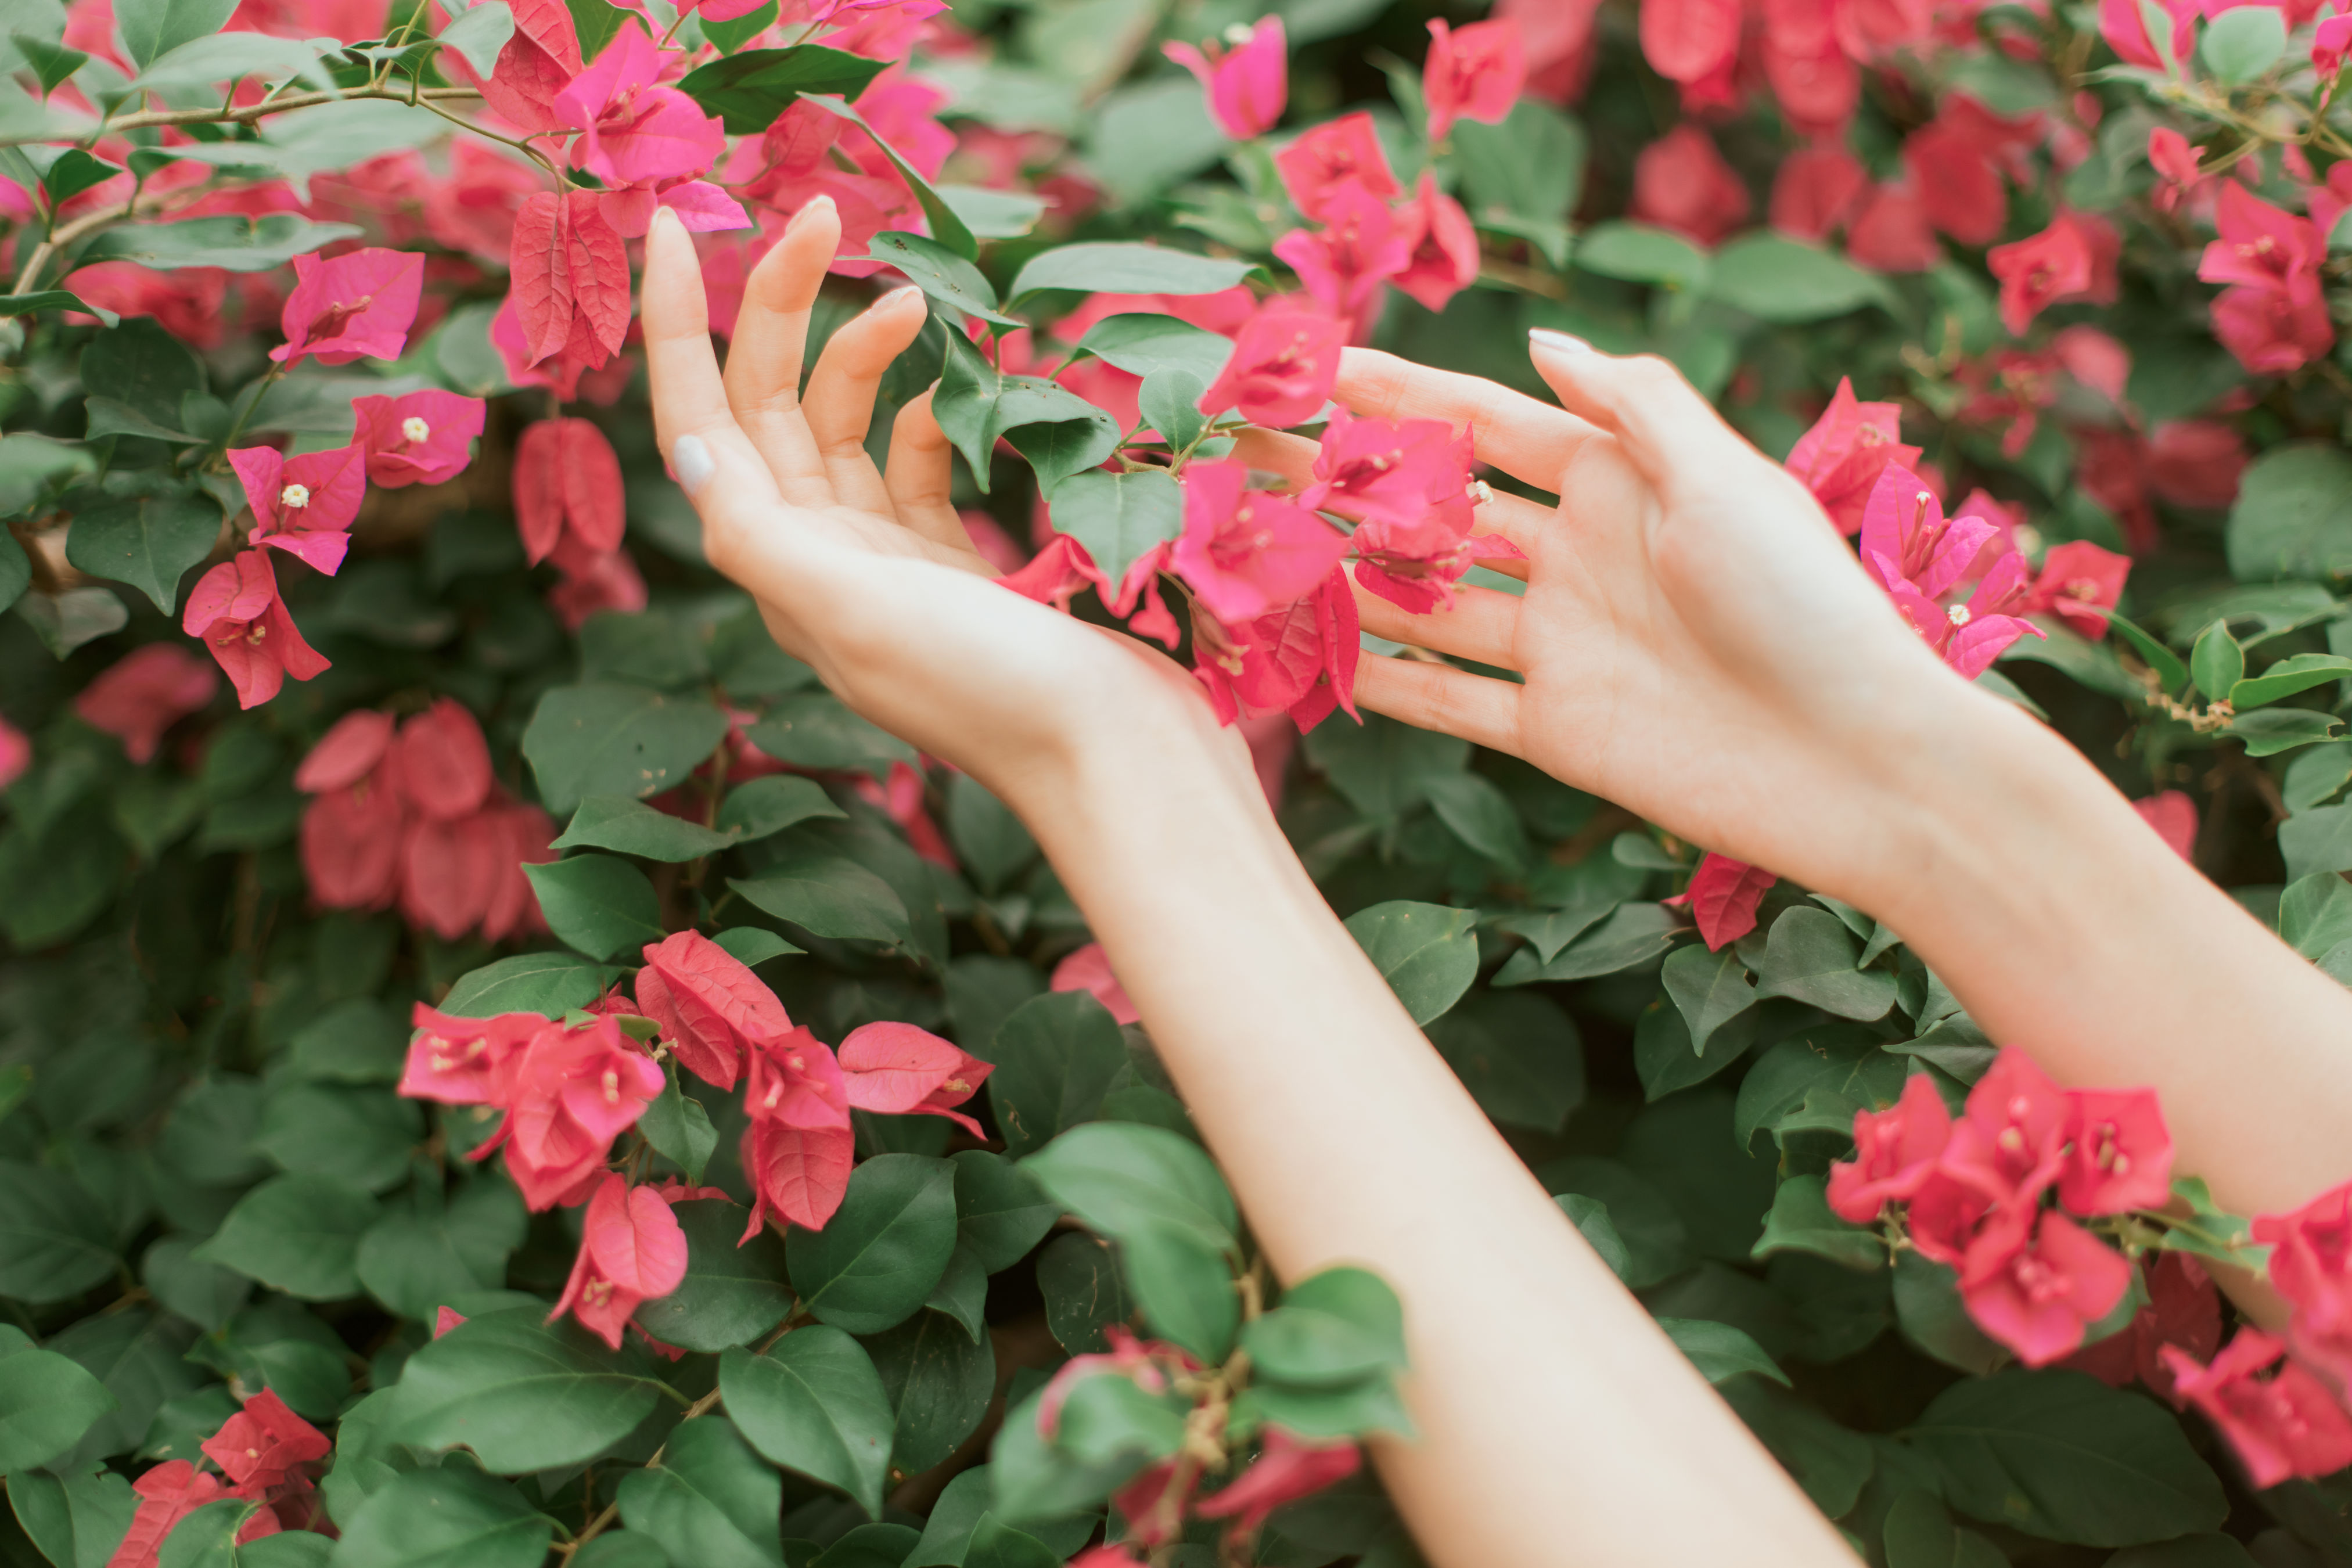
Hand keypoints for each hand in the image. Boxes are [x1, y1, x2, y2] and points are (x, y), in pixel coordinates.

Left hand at [640, 201, 1247, 811]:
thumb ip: (761, 532)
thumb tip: (686, 444)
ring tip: (922, 301)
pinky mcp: (960, 563)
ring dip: (870, 351)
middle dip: (784, 304)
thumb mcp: (855, 614)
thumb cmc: (992, 693)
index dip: (674, 326)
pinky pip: (921, 460)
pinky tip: (975, 390)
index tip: (673, 224)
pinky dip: (937, 410)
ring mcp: (890, 561)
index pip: (699, 425)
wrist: (1120, 759)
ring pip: (849, 422)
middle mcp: (821, 562)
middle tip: (832, 214)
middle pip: (771, 404)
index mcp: (780, 570)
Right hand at [1240, 335, 1989, 902]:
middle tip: (1247, 462)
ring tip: (1254, 555)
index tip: (1314, 369)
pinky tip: (1315, 659)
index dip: (1400, 395)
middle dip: (1346, 484)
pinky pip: (1449, 699)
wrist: (1858, 760)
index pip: (1484, 422)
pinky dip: (1387, 682)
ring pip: (1426, 602)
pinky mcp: (1554, 729)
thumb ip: (1631, 406)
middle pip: (1437, 509)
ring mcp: (1560, 644)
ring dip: (1346, 578)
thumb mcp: (1725, 478)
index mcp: (1618, 480)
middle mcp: (1577, 555)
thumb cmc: (1807, 603)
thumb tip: (1543, 341)